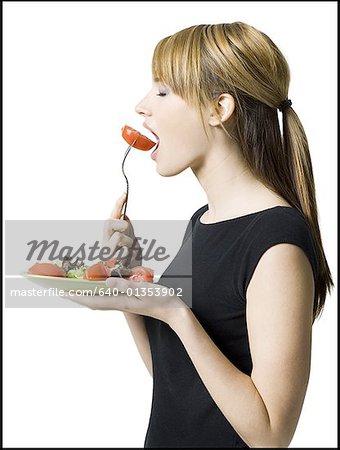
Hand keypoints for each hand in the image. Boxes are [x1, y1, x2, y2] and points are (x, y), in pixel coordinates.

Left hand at [63, 277, 188, 324]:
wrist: (175, 312)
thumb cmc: (162, 300)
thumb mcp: (145, 290)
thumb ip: (125, 285)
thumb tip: (106, 281)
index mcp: (121, 302)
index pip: (93, 299)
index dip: (76, 295)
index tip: (61, 291)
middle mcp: (119, 303)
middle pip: (92, 301)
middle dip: (76, 295)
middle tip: (61, 288)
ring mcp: (124, 303)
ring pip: (99, 299)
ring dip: (85, 294)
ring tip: (74, 288)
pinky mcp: (129, 300)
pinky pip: (108, 296)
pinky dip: (98, 292)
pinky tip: (98, 287)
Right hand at [102, 192, 141, 266]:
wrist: (128, 276)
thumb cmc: (129, 259)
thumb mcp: (130, 240)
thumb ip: (126, 229)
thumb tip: (125, 215)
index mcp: (109, 236)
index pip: (112, 216)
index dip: (118, 204)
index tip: (125, 193)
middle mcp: (105, 242)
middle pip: (108, 222)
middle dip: (121, 225)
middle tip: (127, 235)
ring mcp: (106, 251)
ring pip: (118, 236)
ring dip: (128, 242)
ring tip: (128, 251)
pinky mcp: (109, 261)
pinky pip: (122, 252)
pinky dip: (127, 254)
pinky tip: (126, 260)